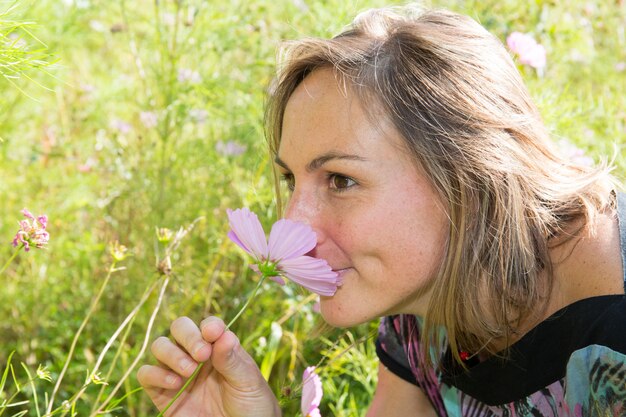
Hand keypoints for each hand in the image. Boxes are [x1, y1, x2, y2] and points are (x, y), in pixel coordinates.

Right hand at [137, 316, 280, 416]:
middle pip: (179, 328)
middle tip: (202, 355)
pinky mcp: (162, 393)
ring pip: (160, 345)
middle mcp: (196, 355)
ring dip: (171, 353)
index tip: (213, 334)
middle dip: (188, 336)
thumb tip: (222, 334)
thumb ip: (232, 359)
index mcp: (219, 347)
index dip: (208, 326)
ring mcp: (178, 372)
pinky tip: (174, 383)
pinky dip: (155, 374)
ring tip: (189, 371)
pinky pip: (146, 374)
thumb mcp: (248, 382)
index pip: (207, 325)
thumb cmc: (251, 406)